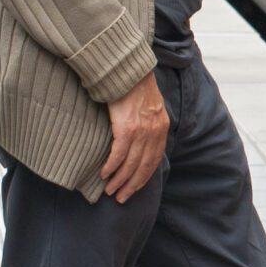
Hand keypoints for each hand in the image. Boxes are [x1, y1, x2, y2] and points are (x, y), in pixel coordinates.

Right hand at [100, 72, 168, 202]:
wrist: (127, 68)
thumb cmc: (133, 85)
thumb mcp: (149, 106)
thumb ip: (147, 124)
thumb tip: (137, 139)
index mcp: (161, 128)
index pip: (154, 160)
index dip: (143, 177)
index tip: (133, 188)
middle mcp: (154, 132)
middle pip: (144, 167)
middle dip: (132, 185)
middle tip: (121, 198)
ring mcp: (141, 131)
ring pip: (131, 164)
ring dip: (120, 180)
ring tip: (110, 191)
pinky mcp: (126, 128)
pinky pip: (119, 154)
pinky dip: (112, 167)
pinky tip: (104, 174)